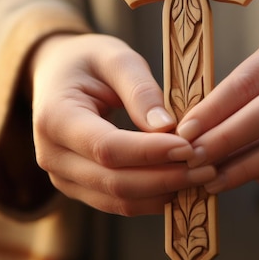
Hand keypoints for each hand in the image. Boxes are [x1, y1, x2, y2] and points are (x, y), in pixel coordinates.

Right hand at [29, 33, 215, 215]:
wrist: (58, 74)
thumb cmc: (89, 61)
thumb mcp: (115, 58)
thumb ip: (140, 89)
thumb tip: (167, 127)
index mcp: (54, 117)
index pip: (106, 147)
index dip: (150, 152)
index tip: (189, 147)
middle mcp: (51, 155)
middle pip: (114, 181)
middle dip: (165, 177)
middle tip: (207, 166)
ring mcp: (62, 177)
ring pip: (117, 199)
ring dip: (163, 192)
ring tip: (201, 175)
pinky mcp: (79, 187)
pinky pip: (118, 202)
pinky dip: (152, 197)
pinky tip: (182, 182)